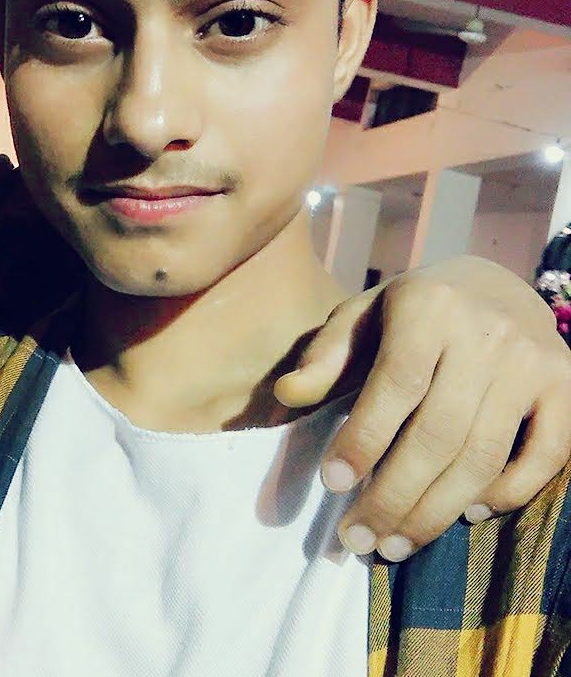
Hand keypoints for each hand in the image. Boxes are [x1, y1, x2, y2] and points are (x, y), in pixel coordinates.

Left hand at [274, 255, 570, 561]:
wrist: (496, 284)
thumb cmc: (412, 310)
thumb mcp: (362, 315)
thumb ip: (326, 355)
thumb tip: (286, 395)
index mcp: (428, 306)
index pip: (395, 384)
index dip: (364, 438)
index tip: (333, 484)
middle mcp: (486, 333)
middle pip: (438, 433)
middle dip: (394, 495)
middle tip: (358, 540)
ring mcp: (533, 361)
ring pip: (483, 455)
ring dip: (436, 511)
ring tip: (395, 544)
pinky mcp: (567, 386)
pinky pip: (544, 457)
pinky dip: (506, 493)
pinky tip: (465, 514)